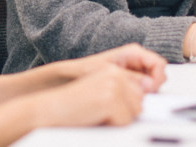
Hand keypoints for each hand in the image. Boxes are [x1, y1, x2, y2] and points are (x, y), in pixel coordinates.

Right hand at [34, 64, 148, 126]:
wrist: (50, 110)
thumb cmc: (74, 106)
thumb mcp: (100, 94)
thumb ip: (122, 92)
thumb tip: (145, 98)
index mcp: (114, 69)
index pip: (140, 90)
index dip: (130, 105)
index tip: (112, 109)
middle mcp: (116, 73)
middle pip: (140, 102)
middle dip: (125, 113)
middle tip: (101, 112)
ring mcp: (114, 84)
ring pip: (135, 112)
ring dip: (119, 120)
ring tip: (98, 115)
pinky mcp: (110, 98)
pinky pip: (125, 121)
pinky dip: (112, 126)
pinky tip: (95, 118)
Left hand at [55, 44, 166, 92]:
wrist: (72, 76)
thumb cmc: (87, 70)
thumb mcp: (110, 74)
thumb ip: (131, 78)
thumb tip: (149, 85)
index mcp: (134, 52)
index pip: (159, 64)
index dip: (157, 78)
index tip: (149, 90)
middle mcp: (138, 60)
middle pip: (158, 75)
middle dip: (153, 88)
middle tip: (142, 98)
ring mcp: (136, 71)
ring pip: (153, 85)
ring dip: (147, 93)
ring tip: (134, 100)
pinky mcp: (132, 82)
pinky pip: (144, 90)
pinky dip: (140, 96)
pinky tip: (130, 101)